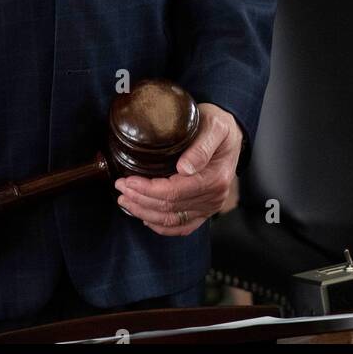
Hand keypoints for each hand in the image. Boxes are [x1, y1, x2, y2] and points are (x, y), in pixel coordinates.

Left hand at [114, 102, 242, 235]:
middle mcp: (213, 198)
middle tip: (120, 188)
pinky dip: (162, 227)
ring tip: (125, 201)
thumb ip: (201, 146)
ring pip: (172, 220)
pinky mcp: (204, 210)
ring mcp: (209, 207)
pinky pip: (183, 226)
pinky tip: (145, 218)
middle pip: (170, 207)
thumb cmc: (220, 126)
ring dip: (145, 213)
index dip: (148, 190)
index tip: (128, 180)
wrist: (233, 134)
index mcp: (214, 179)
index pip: (174, 192)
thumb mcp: (214, 126)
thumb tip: (185, 168)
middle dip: (140, 200)